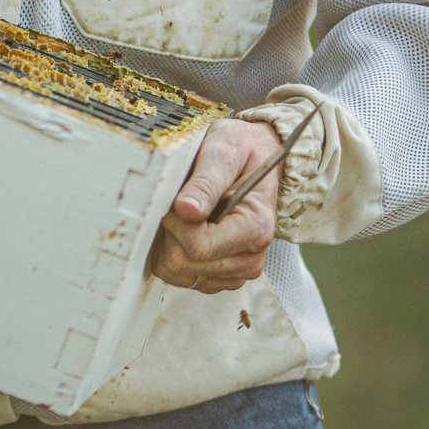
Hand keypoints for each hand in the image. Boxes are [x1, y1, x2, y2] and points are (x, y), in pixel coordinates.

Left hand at [148, 117, 283, 293]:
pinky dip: (178, 253)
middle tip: (180, 204)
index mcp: (256, 227)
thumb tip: (185, 210)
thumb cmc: (241, 150)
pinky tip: (188, 229)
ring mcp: (239, 270)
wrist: (258, 157)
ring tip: (187, 215)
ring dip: (172, 244)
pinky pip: (184, 278)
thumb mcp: (224, 152)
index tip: (177, 199)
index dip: (176, 223)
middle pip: (185, 264)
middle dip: (171, 233)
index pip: (199, 247)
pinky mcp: (225, 276)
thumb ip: (205, 182)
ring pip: (180, 275)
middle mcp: (251, 257)